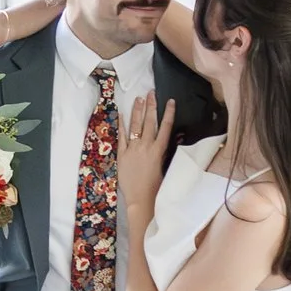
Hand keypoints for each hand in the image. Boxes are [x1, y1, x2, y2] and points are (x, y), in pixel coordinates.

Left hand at [118, 94, 175, 211]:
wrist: (141, 198)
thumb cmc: (155, 186)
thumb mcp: (163, 166)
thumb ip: (163, 152)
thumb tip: (167, 139)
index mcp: (159, 150)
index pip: (166, 127)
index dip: (168, 112)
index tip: (170, 100)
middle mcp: (146, 146)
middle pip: (150, 122)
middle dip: (151, 105)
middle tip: (151, 93)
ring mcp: (133, 149)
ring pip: (136, 125)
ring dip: (137, 111)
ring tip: (138, 98)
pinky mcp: (122, 154)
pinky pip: (121, 136)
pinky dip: (121, 125)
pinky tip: (121, 114)